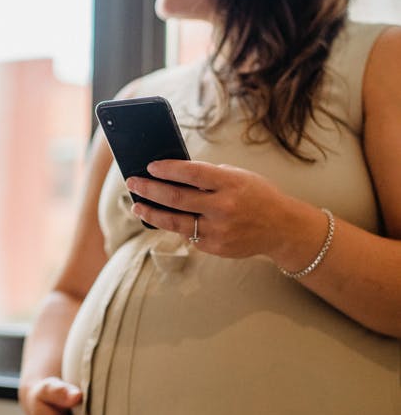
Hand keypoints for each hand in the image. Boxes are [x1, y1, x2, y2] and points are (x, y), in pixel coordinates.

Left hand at [126, 159, 288, 259]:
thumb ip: (210, 176)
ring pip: (175, 222)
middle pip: (176, 199)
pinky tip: (164, 218)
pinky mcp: (216, 247)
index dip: (167, 169)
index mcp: (230, 183)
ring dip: (152, 213)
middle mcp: (224, 207)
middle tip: (133, 183)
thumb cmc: (256, 195)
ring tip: (137, 206)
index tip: (150, 166)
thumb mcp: (239, 176)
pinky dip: (176, 225)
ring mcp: (219, 230)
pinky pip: (189, 235)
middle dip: (150, 190)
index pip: (191, 173)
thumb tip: (173, 174)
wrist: (282, 228)